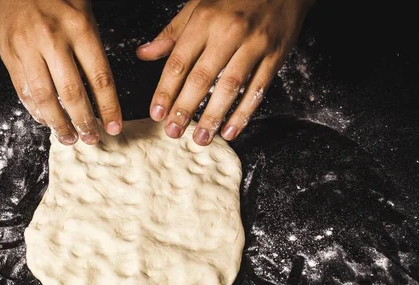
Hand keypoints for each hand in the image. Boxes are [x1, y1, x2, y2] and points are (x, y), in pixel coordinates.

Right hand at [0, 0, 121, 144]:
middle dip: (84, 122)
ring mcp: (27, 47)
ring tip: (69, 138)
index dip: (109, 107)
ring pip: (45, 97)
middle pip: (72, 93)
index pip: (99, 77)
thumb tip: (101, 94)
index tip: (115, 127)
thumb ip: (91, 51)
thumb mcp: (84, 14)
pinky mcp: (8, 53)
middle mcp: (52, 39)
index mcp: (79, 28)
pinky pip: (24, 90)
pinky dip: (36, 110)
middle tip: (92, 139)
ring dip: (59, 124)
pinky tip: (47, 121)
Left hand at [137, 0, 314, 145]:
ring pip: (229, 87)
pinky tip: (230, 131)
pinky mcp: (275, 56)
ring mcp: (254, 45)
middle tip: (173, 132)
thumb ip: (172, 33)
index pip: (179, 62)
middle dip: (185, 108)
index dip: (166, 91)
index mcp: (204, 20)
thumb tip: (144, 54)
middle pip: (202, 78)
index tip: (157, 113)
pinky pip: (257, 89)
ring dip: (212, 117)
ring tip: (200, 138)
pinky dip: (243, 114)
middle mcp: (228, 33)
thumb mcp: (198, 6)